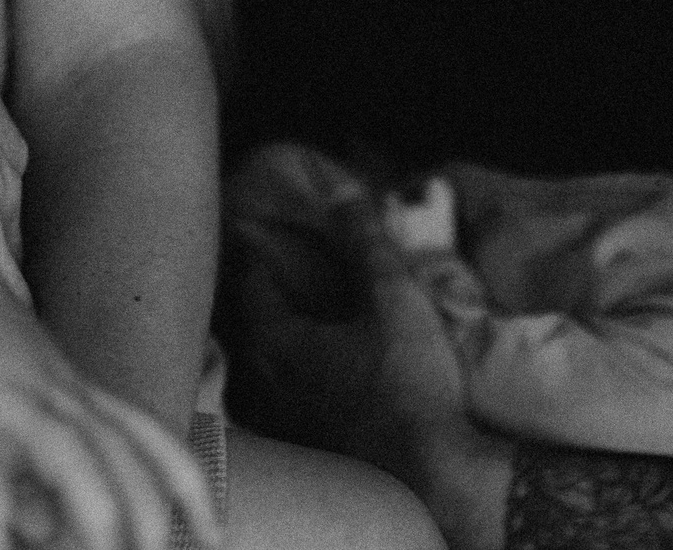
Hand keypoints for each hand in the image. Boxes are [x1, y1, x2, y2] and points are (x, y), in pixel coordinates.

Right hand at [0, 245, 220, 549]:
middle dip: (147, 516)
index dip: (190, 489)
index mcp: (72, 387)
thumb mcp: (10, 388)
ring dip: (96, 512)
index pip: (151, 438)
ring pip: (71, 453)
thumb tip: (44, 528)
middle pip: (122, 453)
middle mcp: (53, 392)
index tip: (216, 535)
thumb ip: (31, 457)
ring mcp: (7, 395)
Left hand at [226, 147, 509, 548]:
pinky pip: (266, 404)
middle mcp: (257, 384)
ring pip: (248, 369)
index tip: (251, 227)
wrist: (433, 479)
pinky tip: (300, 379)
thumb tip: (343, 192)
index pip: (245, 280)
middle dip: (248, 294)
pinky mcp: (292, 453)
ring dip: (258, 342)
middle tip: (262, 269)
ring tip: (280, 321)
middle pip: (238, 324)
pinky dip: (273, 382)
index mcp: (273, 341)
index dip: (251, 250)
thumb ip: (365, 242)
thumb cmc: (412, 387)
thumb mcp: (395, 301)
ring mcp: (271, 423)